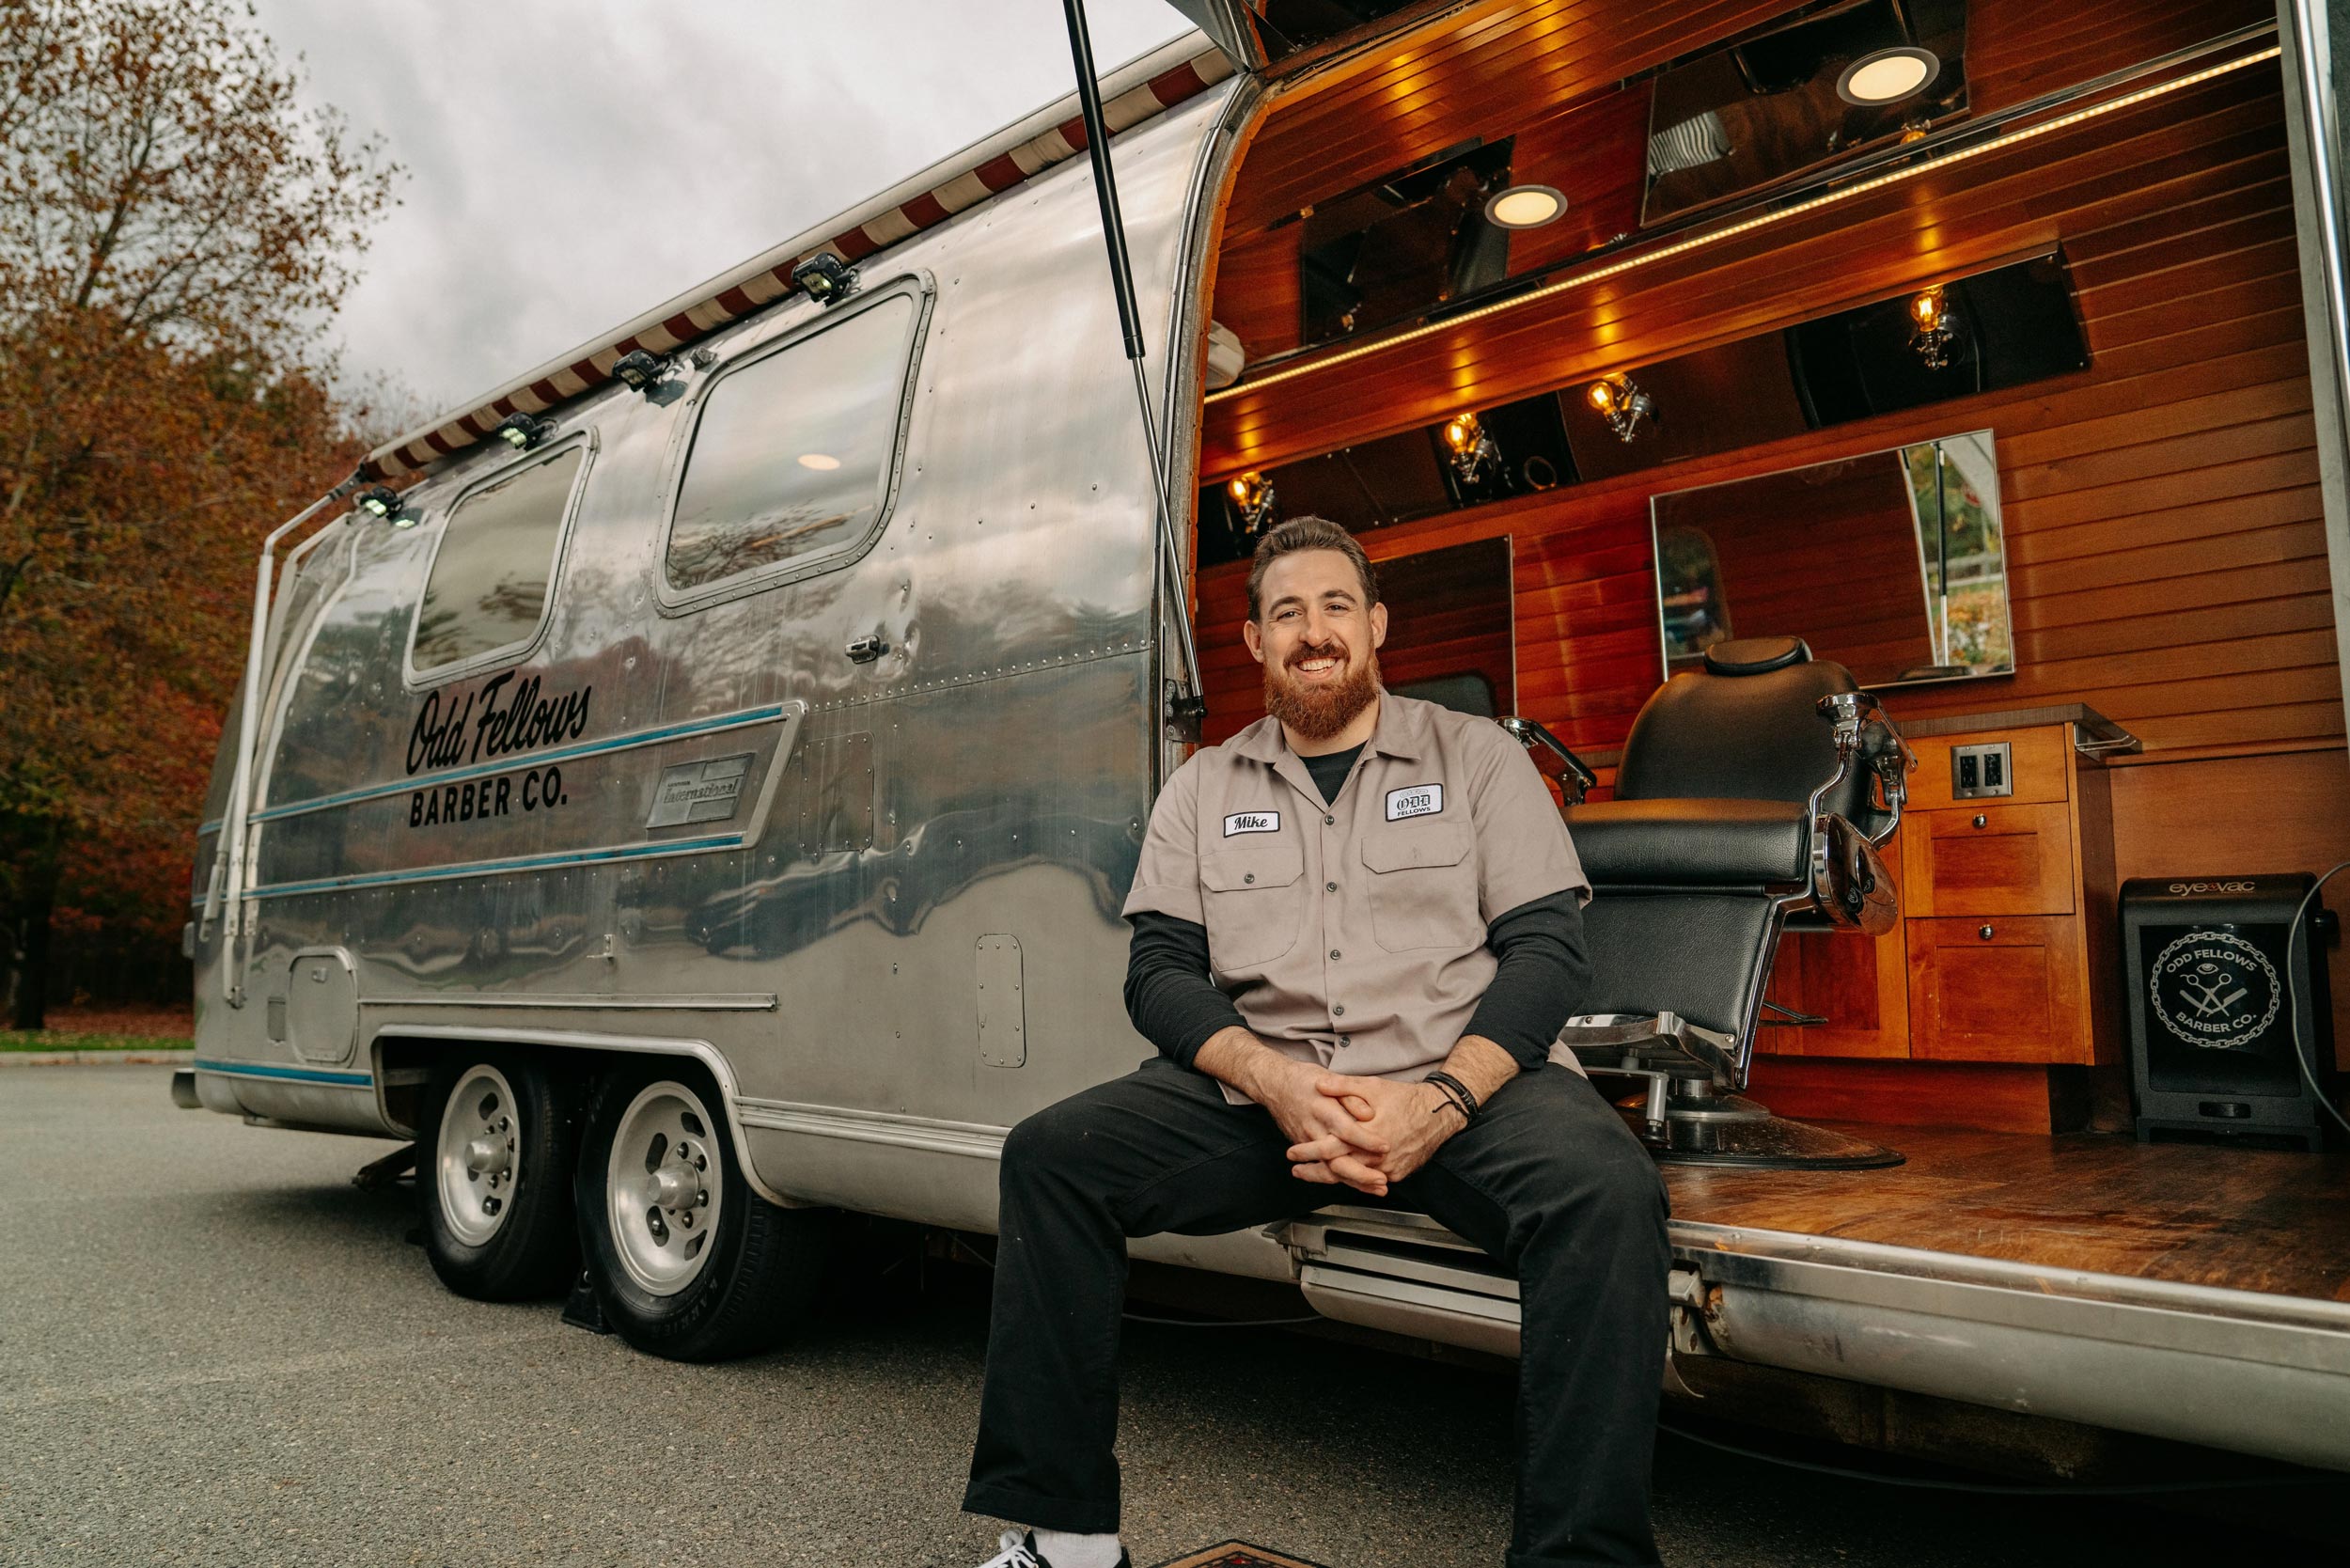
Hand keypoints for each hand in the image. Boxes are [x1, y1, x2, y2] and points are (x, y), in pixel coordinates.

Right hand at [1251, 1059, 1389, 1194]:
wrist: (1275, 1087)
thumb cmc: (1305, 1080)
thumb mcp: (1329, 1078)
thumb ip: (1350, 1095)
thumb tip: (1369, 1113)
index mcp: (1322, 1109)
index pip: (1345, 1129)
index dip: (1365, 1139)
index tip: (1385, 1146)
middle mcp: (1314, 1130)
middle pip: (1336, 1158)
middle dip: (1360, 1173)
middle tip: (1383, 1181)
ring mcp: (1308, 1143)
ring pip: (1331, 1169)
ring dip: (1355, 1182)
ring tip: (1378, 1189)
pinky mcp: (1306, 1150)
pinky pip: (1325, 1169)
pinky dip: (1344, 1179)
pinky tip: (1363, 1185)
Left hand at [1287, 1073, 1463, 1193]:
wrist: (1438, 1113)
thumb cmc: (1405, 1098)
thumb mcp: (1372, 1086)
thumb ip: (1343, 1086)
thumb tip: (1319, 1085)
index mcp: (1366, 1134)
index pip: (1330, 1148)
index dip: (1308, 1151)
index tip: (1292, 1152)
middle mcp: (1377, 1156)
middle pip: (1337, 1170)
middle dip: (1314, 1171)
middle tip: (1296, 1170)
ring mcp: (1388, 1169)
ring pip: (1353, 1179)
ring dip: (1331, 1177)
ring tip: (1313, 1174)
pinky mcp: (1397, 1174)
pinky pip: (1370, 1181)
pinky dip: (1354, 1179)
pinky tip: (1341, 1174)